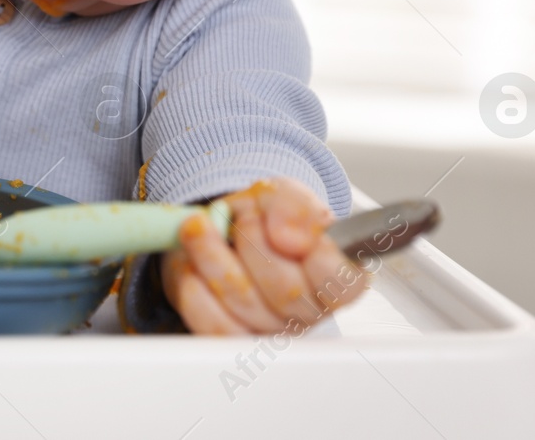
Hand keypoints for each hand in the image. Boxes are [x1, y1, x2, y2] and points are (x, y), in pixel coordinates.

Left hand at [160, 177, 365, 334]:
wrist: (225, 231)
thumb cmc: (266, 219)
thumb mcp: (285, 196)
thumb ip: (294, 207)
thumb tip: (290, 237)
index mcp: (336, 278)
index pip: (342, 281)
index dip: (313, 254)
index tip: (283, 229)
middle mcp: (309, 313)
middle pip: (286, 291)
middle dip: (253, 242)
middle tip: (240, 217)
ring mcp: (271, 331)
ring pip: (243, 302)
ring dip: (212, 255)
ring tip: (199, 226)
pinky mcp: (232, 339)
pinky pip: (211, 321)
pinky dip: (194, 284)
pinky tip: (192, 263)